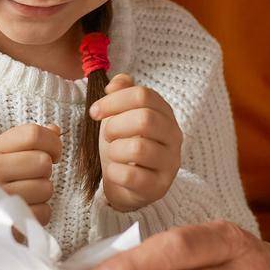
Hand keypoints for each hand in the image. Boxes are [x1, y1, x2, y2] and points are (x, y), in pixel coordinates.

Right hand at [0, 122, 60, 226]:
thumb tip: (55, 130)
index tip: (53, 154)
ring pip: (46, 187)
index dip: (53, 143)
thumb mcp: (10, 153)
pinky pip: (44, 211)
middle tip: (34, 177)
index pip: (33, 134)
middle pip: (43, 161)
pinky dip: (41, 212)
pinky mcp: (9, 219)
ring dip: (44, 193)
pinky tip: (27, 209)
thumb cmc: (2, 179)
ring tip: (28, 194)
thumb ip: (32, 140)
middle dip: (46, 171)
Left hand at [89, 73, 181, 211]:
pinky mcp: (158, 187)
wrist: (126, 185)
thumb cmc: (124, 145)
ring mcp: (169, 164)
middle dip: (115, 125)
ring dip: (115, 150)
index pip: (143, 95)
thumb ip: (122, 94)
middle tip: (107, 134)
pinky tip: (114, 171)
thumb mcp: (121, 115)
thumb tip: (117, 82)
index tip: (95, 111)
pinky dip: (114, 172)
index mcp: (165, 114)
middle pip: (145, 119)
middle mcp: (174, 137)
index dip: (114, 100)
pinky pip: (131, 176)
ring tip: (113, 153)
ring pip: (139, 149)